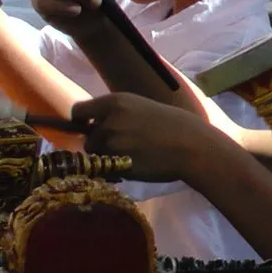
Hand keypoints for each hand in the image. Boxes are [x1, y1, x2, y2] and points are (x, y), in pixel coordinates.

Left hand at [68, 93, 237, 182]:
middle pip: (88, 138)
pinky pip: (107, 170)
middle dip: (100, 144)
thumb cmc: (175, 125)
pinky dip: (116, 171)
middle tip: (123, 147)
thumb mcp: (142, 108)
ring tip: (132, 158)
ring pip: (96, 156)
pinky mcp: (118, 165)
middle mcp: (108, 121)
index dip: (82, 121)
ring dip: (108, 158)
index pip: (79, 111)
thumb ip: (118, 114)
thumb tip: (98, 124)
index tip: (90, 127)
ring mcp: (112, 145)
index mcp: (115, 102)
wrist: (193, 146)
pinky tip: (136, 166)